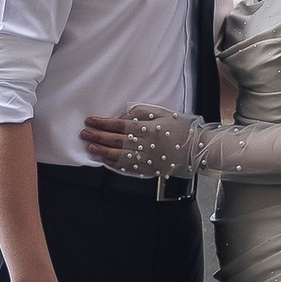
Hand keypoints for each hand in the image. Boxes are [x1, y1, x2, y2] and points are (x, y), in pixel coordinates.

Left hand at [82, 106, 203, 175]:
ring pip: (119, 155)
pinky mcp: (148, 169)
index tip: (90, 121)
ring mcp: (146, 158)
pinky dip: (115, 163)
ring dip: (103, 150)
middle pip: (116, 140)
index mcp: (148, 128)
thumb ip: (141, 112)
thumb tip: (122, 117)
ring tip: (91, 146)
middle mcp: (145, 144)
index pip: (119, 125)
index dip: (103, 123)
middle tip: (84, 133)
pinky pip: (128, 167)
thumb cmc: (179, 128)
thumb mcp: (162, 113)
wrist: (195, 149)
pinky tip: (105, 159)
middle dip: (98, 136)